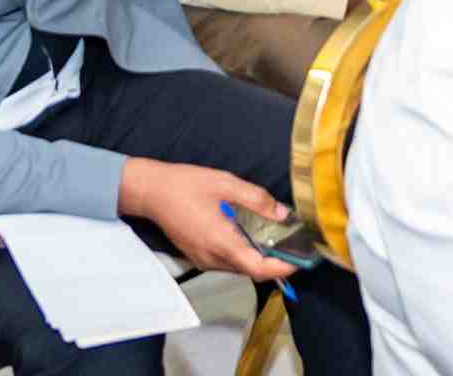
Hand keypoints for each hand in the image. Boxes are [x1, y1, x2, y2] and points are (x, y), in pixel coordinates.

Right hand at [117, 159, 293, 281]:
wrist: (151, 192)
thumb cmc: (185, 185)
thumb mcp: (226, 184)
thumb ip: (256, 200)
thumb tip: (282, 214)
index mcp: (220, 242)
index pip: (258, 268)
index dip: (283, 268)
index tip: (301, 260)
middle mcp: (212, 258)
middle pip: (251, 269)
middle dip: (275, 261)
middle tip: (293, 244)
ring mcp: (203, 260)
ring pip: (240, 267)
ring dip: (258, 256)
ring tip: (274, 236)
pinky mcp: (199, 257)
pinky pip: (227, 261)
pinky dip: (243, 252)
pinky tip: (249, 234)